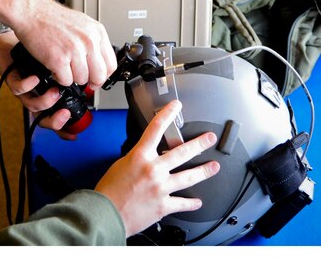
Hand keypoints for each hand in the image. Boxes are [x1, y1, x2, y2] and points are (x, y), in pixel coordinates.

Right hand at [0, 0, 116, 87]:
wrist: (30, 12)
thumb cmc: (50, 17)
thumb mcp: (80, 23)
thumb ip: (92, 41)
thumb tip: (98, 62)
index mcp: (97, 32)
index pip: (111, 64)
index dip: (103, 76)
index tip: (96, 78)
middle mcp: (88, 41)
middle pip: (99, 76)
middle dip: (90, 81)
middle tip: (80, 79)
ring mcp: (74, 50)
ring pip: (81, 80)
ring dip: (71, 77)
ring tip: (62, 67)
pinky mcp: (59, 59)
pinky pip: (65, 81)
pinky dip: (59, 78)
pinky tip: (54, 67)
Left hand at [0, 25, 72, 133]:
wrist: (14, 42)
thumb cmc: (37, 53)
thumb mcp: (61, 63)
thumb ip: (77, 71)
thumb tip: (99, 74)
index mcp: (48, 95)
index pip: (57, 117)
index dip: (65, 129)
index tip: (75, 134)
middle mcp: (36, 95)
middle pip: (44, 119)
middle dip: (55, 122)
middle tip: (66, 113)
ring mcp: (25, 89)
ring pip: (32, 105)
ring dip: (45, 102)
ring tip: (54, 92)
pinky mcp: (13, 79)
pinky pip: (18, 88)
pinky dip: (27, 86)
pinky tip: (35, 78)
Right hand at [94, 100, 219, 237]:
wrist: (106, 213)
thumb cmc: (109, 190)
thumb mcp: (120, 165)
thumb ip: (137, 159)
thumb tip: (146, 158)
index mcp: (140, 156)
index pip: (156, 129)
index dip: (167, 115)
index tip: (176, 107)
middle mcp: (153, 170)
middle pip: (182, 153)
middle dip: (199, 144)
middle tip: (210, 139)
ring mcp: (161, 187)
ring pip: (189, 177)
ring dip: (204, 171)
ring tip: (214, 167)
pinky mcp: (164, 205)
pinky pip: (182, 203)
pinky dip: (192, 203)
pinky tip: (198, 202)